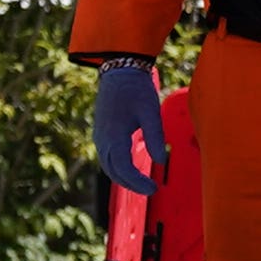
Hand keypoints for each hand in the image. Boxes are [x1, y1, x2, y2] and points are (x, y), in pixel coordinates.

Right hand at [90, 55, 162, 195]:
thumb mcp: (150, 113)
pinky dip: (118, 167)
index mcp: (114, 137)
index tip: (154, 189)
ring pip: (108, 166)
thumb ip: (155, 138)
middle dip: (131, 184)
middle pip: (114, 172)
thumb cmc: (136, 90)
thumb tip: (161, 161)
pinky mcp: (101, 132)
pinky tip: (130, 168)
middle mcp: (103, 140)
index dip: (138, 183)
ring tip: (141, 183)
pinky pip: (107, 157)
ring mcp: (99, 136)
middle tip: (150, 189)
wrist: (119, 71)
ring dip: (123, 177)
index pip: (124, 170)